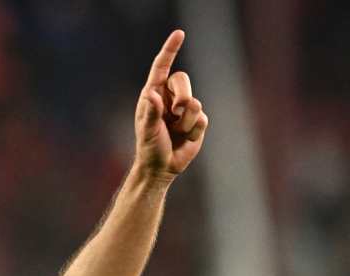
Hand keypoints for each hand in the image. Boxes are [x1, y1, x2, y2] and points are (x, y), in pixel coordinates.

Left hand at [133, 30, 208, 181]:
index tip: (179, 34)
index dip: (171, 50)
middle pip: (183, 81)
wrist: (162, 167)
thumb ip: (151, 113)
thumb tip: (152, 95)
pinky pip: (202, 118)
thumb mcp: (147, 131)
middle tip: (175, 112)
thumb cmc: (149, 147)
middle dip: (181, 96)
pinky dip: (194, 130)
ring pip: (195, 102)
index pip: (162, 66)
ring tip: (176, 132)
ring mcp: (184, 109)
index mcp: (153, 94)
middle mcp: (169, 97)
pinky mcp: (197, 121)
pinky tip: (186, 138)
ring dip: (185, 121)